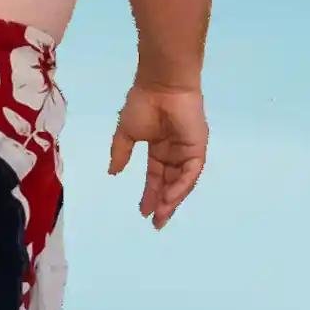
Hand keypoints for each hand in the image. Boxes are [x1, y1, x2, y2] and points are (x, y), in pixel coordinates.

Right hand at [109, 83, 206, 228]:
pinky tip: (169, 198)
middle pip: (169, 183)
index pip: (156, 176)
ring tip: (161, 214)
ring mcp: (187, 152)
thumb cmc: (142, 104)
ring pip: (181, 182)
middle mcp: (174, 152)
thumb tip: (112, 172)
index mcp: (158, 147)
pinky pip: (189, 173)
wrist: (161, 86)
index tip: (143, 211)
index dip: (150, 194)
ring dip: (171, 199)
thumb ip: (121, 152)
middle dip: (163, 203)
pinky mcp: (197, 149)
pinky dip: (180, 187)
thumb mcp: (126, 131)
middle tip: (156, 223)